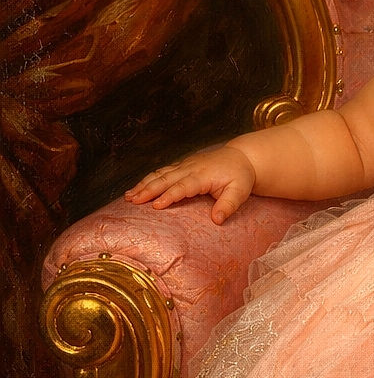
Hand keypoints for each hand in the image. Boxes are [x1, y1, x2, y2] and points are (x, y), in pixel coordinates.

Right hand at [124, 146, 256, 223]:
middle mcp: (191, 168)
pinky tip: (138, 187)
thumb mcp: (240, 191)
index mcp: (203, 175)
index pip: (183, 187)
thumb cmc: (241, 176)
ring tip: (129, 196)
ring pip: (161, 174)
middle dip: (148, 189)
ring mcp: (185, 165)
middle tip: (132, 201)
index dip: (169, 196)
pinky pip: (163, 171)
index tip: (156, 205)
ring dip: (144, 184)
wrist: (242, 157)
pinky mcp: (183, 165)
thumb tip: (217, 220)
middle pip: (166, 179)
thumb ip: (228, 205)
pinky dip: (149, 178)